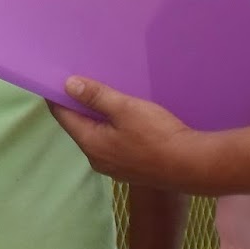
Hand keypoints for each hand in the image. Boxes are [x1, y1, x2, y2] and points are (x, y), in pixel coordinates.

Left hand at [49, 77, 206, 190]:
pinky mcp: (131, 169)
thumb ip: (95, 97)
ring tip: (103, 97)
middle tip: (81, 82)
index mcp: (91, 144)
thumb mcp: (125, 108)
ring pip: (97, 136)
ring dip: (97, 118)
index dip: (57, 97)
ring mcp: (114, 168)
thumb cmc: (157, 135)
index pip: (63, 116)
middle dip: (78, 106)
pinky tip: (124, 118)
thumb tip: (67, 85)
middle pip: (79, 127)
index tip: (55, 79)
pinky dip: (112, 129)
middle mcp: (97, 159)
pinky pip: (113, 144)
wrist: (193, 165)